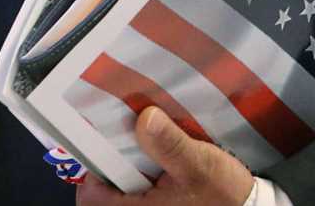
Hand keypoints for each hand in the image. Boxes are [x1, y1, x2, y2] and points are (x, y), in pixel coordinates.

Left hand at [75, 107, 253, 204]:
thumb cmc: (223, 194)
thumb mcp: (199, 164)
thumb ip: (170, 145)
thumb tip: (144, 118)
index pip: (91, 196)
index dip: (91, 168)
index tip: (99, 138)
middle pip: (105, 186)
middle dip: (110, 157)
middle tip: (121, 127)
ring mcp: (149, 205)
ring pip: (123, 181)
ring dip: (127, 158)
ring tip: (138, 130)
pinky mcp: (162, 199)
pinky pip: (139, 181)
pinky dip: (142, 163)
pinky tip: (154, 143)